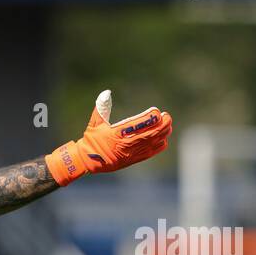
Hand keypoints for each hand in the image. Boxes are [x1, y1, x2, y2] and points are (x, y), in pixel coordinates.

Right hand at [46, 90, 171, 185]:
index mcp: (116, 135)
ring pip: (152, 143)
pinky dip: (159, 145)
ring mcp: (130, 154)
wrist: (87, 162)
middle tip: (167, 116)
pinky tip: (163, 138)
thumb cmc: (91, 141)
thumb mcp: (94, 123)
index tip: (156, 111)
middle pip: (150, 134)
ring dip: (162, 134)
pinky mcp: (133, 160)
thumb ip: (101, 108)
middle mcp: (125, 145)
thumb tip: (106, 92)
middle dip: (161, 125)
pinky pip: (150, 153)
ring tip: (168, 125)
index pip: (138, 125)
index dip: (149, 118)